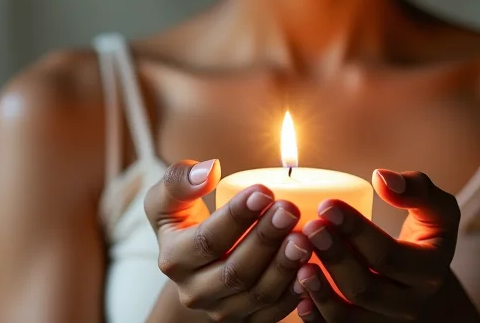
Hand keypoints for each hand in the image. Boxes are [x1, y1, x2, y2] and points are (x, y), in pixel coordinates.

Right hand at [144, 159, 313, 321]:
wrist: (194, 265)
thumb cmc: (185, 220)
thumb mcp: (168, 197)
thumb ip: (179, 180)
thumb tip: (209, 171)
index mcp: (175, 259)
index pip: (207, 240)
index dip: (237, 216)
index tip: (264, 191)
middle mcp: (195, 292)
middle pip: (235, 271)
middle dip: (265, 239)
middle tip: (289, 211)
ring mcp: (222, 311)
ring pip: (258, 295)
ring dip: (283, 266)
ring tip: (304, 238)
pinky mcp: (247, 322)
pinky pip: (274, 314)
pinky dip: (294, 293)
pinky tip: (310, 268)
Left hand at [293, 169, 460, 320]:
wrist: (430, 283)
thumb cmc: (427, 235)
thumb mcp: (437, 208)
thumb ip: (416, 188)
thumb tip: (382, 178)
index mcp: (430, 271)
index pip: (388, 254)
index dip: (356, 231)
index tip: (328, 206)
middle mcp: (411, 305)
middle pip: (366, 288)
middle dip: (335, 257)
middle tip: (310, 229)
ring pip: (350, 319)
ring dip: (322, 293)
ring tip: (299, 265)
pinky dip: (318, 320)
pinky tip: (299, 298)